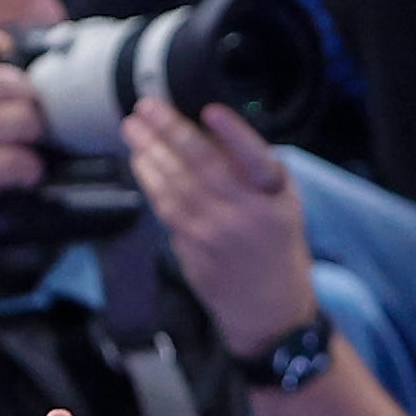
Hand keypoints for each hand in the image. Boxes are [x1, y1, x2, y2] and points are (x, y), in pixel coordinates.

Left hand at [125, 101, 316, 355]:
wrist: (269, 310)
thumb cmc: (276, 245)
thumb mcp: (283, 204)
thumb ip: (254, 170)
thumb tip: (209, 131)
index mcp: (274, 199)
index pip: (254, 160)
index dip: (232, 134)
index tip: (210, 111)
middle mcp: (245, 215)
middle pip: (203, 165)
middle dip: (171, 131)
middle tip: (147, 105)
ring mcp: (214, 234)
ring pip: (175, 184)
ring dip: (150, 152)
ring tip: (133, 127)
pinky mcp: (191, 249)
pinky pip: (166, 208)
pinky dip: (150, 180)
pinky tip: (140, 160)